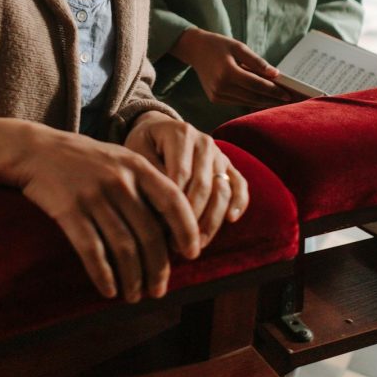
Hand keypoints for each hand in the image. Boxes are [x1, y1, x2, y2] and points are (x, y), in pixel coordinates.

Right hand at [16, 126, 203, 303]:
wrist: (38, 150)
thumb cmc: (85, 159)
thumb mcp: (120, 159)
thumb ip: (146, 185)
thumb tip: (173, 228)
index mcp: (137, 165)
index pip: (173, 200)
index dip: (187, 229)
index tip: (192, 254)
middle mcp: (119, 180)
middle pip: (150, 233)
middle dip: (158, 268)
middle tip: (159, 290)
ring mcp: (94, 196)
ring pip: (124, 248)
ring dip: (133, 278)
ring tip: (135, 296)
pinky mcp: (69, 212)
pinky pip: (92, 251)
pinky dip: (103, 275)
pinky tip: (109, 290)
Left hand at [125, 113, 247, 249]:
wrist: (159, 130)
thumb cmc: (145, 145)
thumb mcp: (137, 151)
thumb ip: (149, 173)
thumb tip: (161, 207)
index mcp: (181, 134)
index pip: (181, 175)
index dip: (173, 206)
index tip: (161, 231)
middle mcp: (204, 141)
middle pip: (203, 186)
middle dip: (192, 219)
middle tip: (178, 245)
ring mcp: (219, 153)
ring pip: (222, 189)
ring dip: (212, 220)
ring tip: (197, 243)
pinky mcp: (229, 165)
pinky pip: (240, 184)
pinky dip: (239, 202)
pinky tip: (230, 220)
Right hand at [172, 27, 290, 110]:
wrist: (195, 50)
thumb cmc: (219, 45)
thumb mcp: (238, 47)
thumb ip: (257, 61)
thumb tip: (276, 74)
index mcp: (227, 72)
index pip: (256, 85)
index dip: (274, 90)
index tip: (289, 94)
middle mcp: (221, 86)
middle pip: (253, 97)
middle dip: (272, 99)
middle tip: (290, 101)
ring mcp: (217, 95)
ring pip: (246, 102)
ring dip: (264, 102)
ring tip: (281, 102)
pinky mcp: (215, 99)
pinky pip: (238, 102)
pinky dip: (252, 101)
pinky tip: (264, 100)